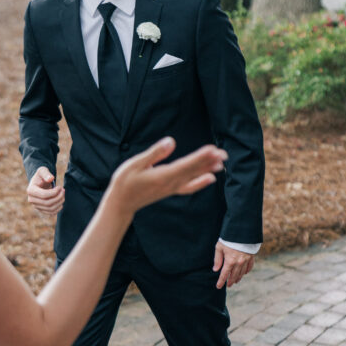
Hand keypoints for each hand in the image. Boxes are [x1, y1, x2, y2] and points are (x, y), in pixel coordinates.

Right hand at [27, 166, 64, 215]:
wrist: (40, 182)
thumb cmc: (41, 176)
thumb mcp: (43, 170)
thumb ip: (46, 173)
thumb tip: (51, 179)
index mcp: (31, 190)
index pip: (44, 195)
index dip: (54, 192)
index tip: (60, 187)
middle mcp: (31, 200)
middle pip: (47, 203)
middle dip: (58, 197)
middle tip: (63, 190)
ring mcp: (36, 206)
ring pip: (50, 209)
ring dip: (59, 203)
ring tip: (63, 195)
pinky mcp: (41, 209)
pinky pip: (50, 213)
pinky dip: (57, 209)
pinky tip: (61, 202)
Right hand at [108, 137, 225, 217]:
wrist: (121, 204)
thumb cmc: (125, 182)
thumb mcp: (135, 164)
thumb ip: (154, 153)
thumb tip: (171, 141)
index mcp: (162, 176)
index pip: (185, 165)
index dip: (200, 157)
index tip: (213, 150)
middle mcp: (170, 183)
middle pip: (193, 171)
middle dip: (209, 162)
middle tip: (224, 154)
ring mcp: (171, 188)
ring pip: (193, 178)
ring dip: (208, 170)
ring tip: (221, 163)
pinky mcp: (170, 190)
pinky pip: (189, 186)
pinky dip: (201, 182)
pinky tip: (210, 178)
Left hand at [213, 242, 254, 289]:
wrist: (241, 231)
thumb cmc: (228, 239)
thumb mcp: (219, 247)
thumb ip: (217, 259)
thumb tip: (215, 270)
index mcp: (230, 261)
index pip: (224, 274)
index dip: (221, 281)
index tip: (218, 286)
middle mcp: (239, 263)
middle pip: (234, 276)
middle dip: (231, 281)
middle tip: (228, 285)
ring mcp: (246, 260)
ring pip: (242, 273)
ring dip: (238, 278)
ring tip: (235, 281)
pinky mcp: (251, 257)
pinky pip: (249, 267)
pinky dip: (246, 271)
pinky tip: (244, 273)